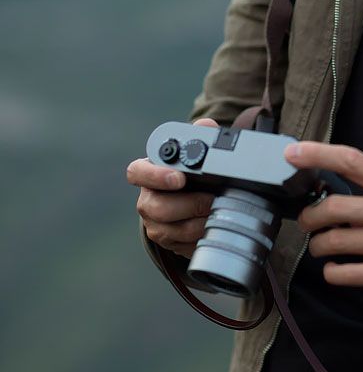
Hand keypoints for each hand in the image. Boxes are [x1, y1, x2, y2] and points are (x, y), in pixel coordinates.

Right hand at [126, 118, 218, 258]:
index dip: (155, 176)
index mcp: (148, 173)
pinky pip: (182, 246)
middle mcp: (147, 199)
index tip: (179, 178)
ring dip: (197, 224)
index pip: (137, 172)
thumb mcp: (195, 153)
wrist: (194, 200)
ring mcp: (154, 224)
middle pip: (157, 207)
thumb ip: (200, 136)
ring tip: (216, 214)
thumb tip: (206, 126)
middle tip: (212, 200)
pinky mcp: (167, 242)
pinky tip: (212, 229)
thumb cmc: (192, 173)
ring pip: (170, 230)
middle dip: (189, 205)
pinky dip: (199, 239)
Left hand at [289, 141, 362, 304]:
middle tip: (307, 222)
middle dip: (310, 216)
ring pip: (336, 241)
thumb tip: (328, 184)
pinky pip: (346, 273)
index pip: (353, 161)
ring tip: (320, 246)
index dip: (318, 155)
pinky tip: (336, 268)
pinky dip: (332, 271)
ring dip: (318, 245)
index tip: (292, 153)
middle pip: (335, 207)